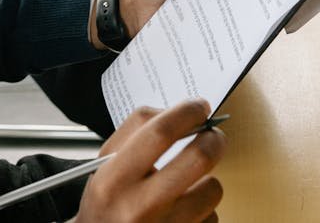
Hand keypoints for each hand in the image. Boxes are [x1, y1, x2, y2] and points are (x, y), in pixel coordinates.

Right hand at [76, 99, 224, 222]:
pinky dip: (204, 209)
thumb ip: (137, 129)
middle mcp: (139, 207)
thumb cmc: (107, 200)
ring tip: (191, 182)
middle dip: (214, 139)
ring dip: (207, 180)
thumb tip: (181, 115)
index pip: (160, 133)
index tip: (199, 107)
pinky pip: (212, 216)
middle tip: (212, 135)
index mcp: (114, 179)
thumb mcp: (106, 162)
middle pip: (198, 158)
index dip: (187, 113)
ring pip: (212, 189)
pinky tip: (185, 209)